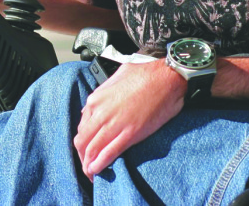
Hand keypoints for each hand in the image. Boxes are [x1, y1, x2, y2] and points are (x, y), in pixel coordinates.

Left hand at [73, 58, 185, 178]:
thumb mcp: (116, 78)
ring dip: (88, 164)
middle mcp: (100, 112)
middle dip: (82, 156)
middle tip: (86, 165)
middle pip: (82, 140)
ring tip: (91, 174)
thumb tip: (96, 105)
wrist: (166, 77)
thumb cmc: (145, 74)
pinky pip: (109, 153)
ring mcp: (114, 124)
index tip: (86, 148)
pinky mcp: (130, 134)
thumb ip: (103, 94)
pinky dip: (100, 165)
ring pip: (92, 149)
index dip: (83, 140)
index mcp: (96, 99)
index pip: (82, 126)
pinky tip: (97, 172)